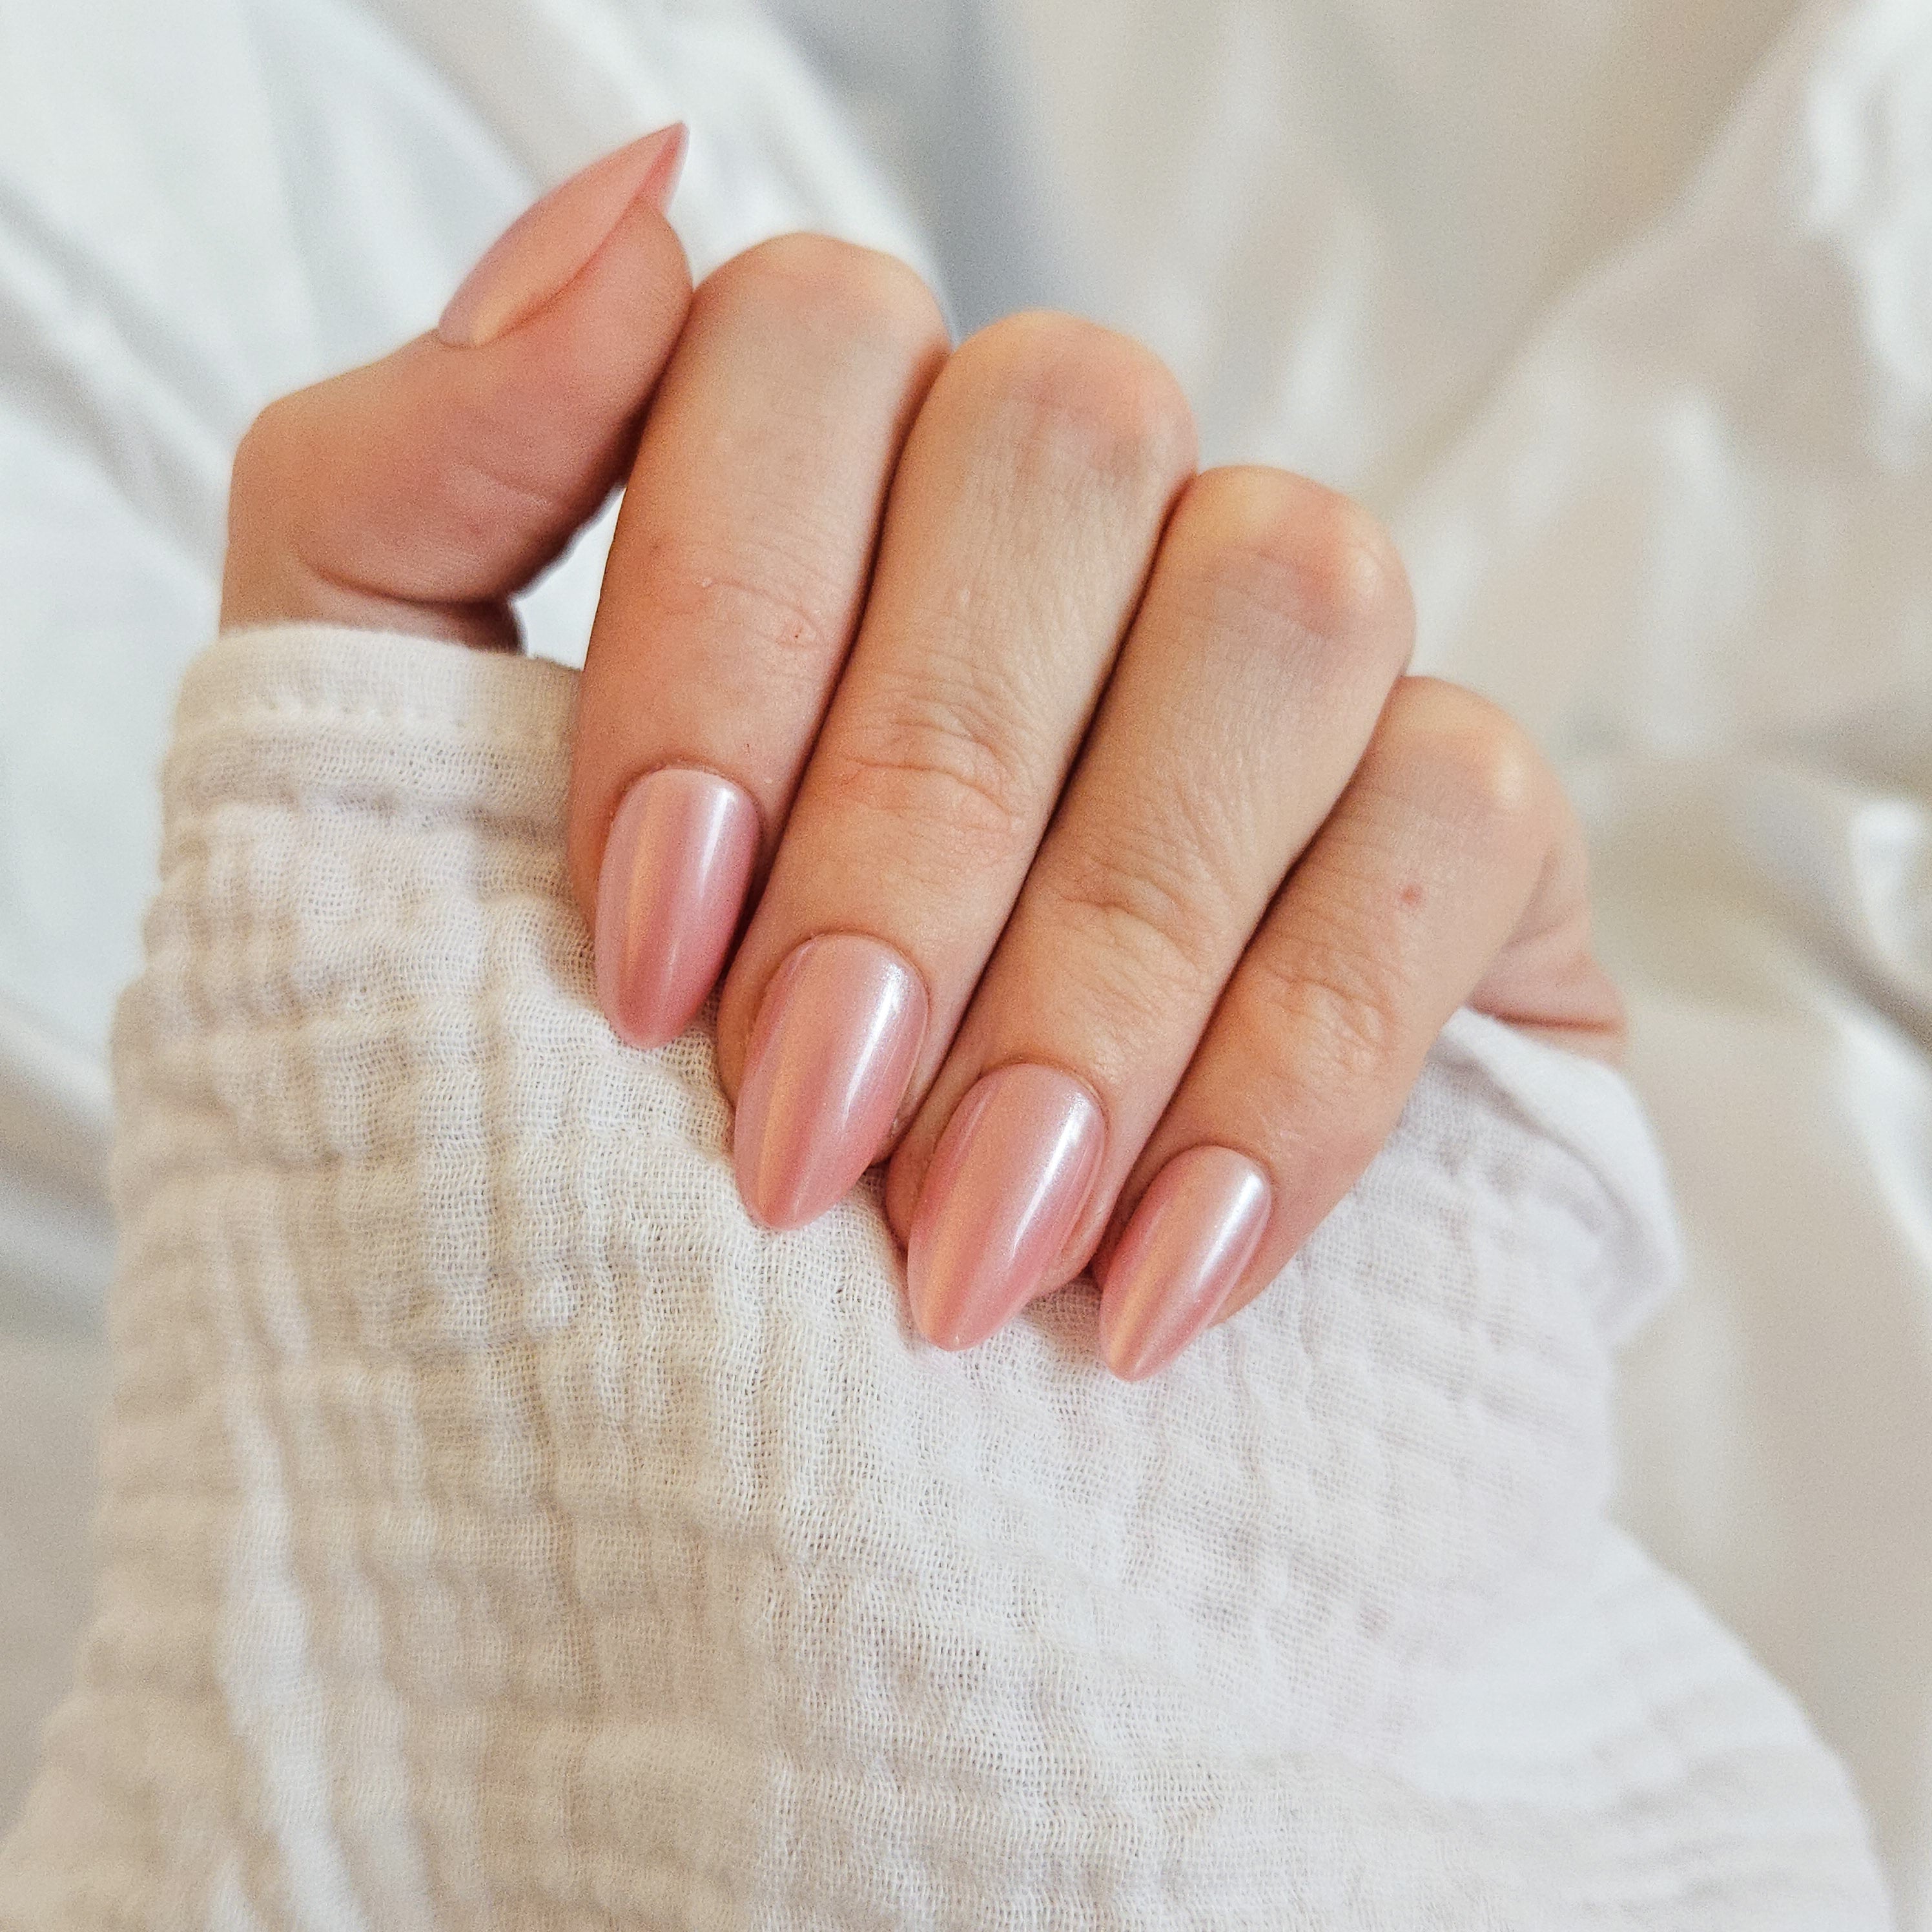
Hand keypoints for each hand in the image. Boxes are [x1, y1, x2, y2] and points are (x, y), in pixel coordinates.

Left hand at [224, 127, 1623, 1377]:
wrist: (810, 1354)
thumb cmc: (580, 1045)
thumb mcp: (401, 776)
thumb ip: (410, 485)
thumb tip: (622, 210)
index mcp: (843, 446)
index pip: (803, 345)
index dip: (720, 638)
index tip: (645, 969)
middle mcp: (1091, 492)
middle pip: (1060, 455)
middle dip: (911, 833)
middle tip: (796, 1151)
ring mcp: (1294, 631)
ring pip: (1279, 615)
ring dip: (1102, 965)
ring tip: (965, 1253)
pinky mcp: (1467, 807)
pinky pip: (1452, 819)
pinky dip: (1298, 1067)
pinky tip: (1159, 1272)